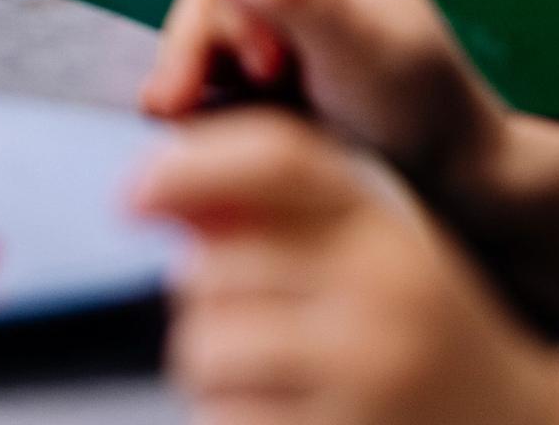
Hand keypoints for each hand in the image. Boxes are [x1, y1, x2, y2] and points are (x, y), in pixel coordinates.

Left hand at [137, 111, 558, 424]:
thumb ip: (286, 219)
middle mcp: (381, 293)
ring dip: (209, 369)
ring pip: (205, 348)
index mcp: (389, 231)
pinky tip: (278, 420)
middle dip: (205, 301)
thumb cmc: (428, 340)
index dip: (190, 165)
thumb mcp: (380, 256)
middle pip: (213, 268)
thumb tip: (163, 199)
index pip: (277, 160)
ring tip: (266, 381)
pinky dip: (229, 420)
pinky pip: (223, 419)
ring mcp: (364, 374)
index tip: (131, 197)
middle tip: (253, 327)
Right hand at [139, 0, 511, 207]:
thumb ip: (299, 0)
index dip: (229, 7)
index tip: (258, 70)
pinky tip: (191, 127)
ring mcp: (284, 33)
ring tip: (181, 122)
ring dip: (191, 75)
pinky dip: (198, 96)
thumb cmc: (423, 116)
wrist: (458, 191)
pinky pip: (213, 74)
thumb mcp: (365, 52)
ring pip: (206, 37)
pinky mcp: (270, 80)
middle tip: (177, 109)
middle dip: (196, 49)